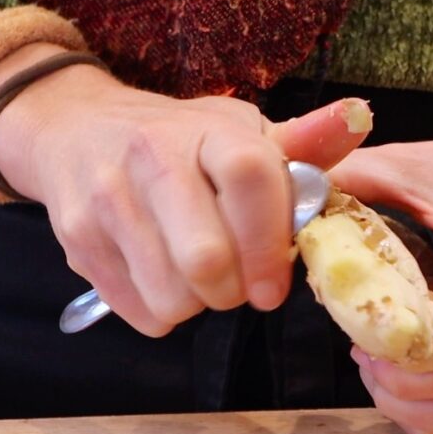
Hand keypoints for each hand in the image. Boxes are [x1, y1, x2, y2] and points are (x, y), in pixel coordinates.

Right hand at [0, 48, 369, 336]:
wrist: (74, 131)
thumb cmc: (176, 141)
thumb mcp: (237, 132)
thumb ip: (300, 145)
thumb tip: (358, 120)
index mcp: (205, 129)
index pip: (249, 177)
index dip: (270, 242)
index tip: (276, 286)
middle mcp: (150, 157)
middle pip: (206, 259)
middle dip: (233, 290)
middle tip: (237, 282)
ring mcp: (106, 200)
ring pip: (172, 298)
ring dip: (197, 305)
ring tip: (196, 276)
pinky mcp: (77, 242)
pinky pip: (140, 313)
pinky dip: (162, 313)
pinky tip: (160, 277)